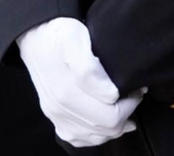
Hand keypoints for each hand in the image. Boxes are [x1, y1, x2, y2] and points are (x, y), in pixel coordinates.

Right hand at [17, 18, 142, 147]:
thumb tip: (109, 95)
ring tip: (124, 107)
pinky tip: (104, 123)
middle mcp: (60, 108)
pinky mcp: (54, 117)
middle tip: (134, 95)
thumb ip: (90, 70)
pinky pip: (78, 138)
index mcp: (67, 91)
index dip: (131, 102)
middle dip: (126, 113)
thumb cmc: (59, 35)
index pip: (112, 114)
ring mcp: (56, 115)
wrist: (37, 35)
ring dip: (115, 126)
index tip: (137, 88)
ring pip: (95, 136)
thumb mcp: (75, 40)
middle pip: (106, 127)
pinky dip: (95, 135)